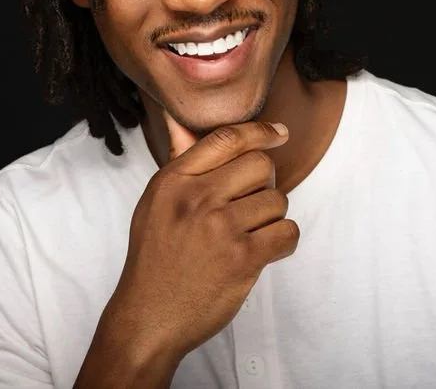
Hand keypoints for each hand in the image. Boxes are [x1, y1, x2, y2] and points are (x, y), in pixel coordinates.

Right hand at [75, 116, 298, 386]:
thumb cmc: (154, 258)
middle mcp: (197, 198)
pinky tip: (262, 250)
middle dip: (263, 184)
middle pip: (260, 166)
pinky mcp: (243, 258)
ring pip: (277, 200)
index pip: (227, 138)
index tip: (278, 133)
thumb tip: (178, 119)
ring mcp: (221, 228)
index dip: (260, 131)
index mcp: (174, 180)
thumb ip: (177, 160)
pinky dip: (283, 242)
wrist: (149, 317)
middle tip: (249, 206)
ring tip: (247, 235)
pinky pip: (287, 232)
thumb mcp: (155, 202)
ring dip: (271, 218)